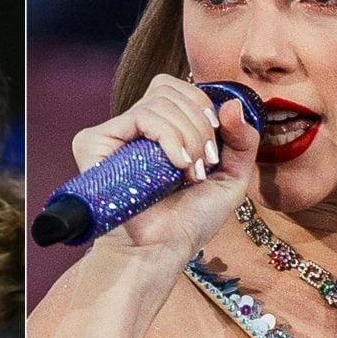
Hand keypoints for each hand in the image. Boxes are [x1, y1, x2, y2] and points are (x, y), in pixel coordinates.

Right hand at [71, 74, 259, 259]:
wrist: (162, 249)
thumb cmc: (189, 221)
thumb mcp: (231, 177)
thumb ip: (242, 139)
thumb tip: (233, 104)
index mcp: (158, 129)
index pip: (178, 88)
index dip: (202, 110)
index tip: (211, 153)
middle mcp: (132, 128)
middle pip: (170, 89)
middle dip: (199, 126)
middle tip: (201, 166)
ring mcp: (112, 134)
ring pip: (159, 102)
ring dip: (188, 137)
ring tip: (188, 173)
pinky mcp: (94, 142)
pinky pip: (141, 116)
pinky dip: (167, 137)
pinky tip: (173, 166)